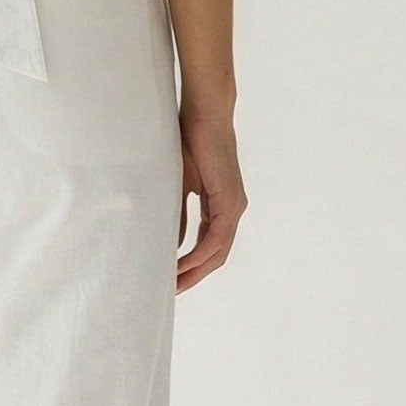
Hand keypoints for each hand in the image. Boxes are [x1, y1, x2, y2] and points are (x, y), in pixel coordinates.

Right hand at [177, 107, 246, 291]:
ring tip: (173, 284)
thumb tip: (171, 243)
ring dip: (196, 271)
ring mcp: (234, 206)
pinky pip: (216, 238)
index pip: (209, 245)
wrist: (204, 114)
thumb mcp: (178, 185)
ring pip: (218, 251)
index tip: (171, 277)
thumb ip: (177, 214)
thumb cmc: (189, 141)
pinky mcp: (230, 200)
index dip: (192, 265)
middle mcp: (232, 210)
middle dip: (194, 276)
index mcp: (220, 206)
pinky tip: (181, 264)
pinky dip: (199, 254)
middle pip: (217, 255)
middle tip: (171, 291)